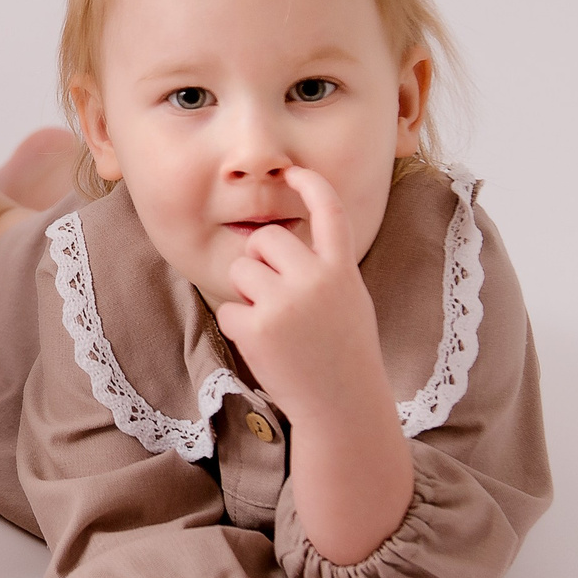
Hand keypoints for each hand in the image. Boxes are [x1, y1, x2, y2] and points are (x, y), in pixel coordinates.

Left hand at [214, 166, 392, 429]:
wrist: (343, 406)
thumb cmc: (342, 352)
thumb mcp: (348, 299)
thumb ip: (322, 267)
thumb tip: (277, 241)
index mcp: (342, 269)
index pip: (329, 210)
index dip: (309, 185)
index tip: (292, 172)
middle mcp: (316, 279)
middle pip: (267, 239)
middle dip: (262, 262)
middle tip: (280, 297)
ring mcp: (286, 304)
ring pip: (242, 270)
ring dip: (249, 294)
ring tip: (277, 326)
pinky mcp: (258, 329)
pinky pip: (229, 309)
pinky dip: (240, 327)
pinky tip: (267, 348)